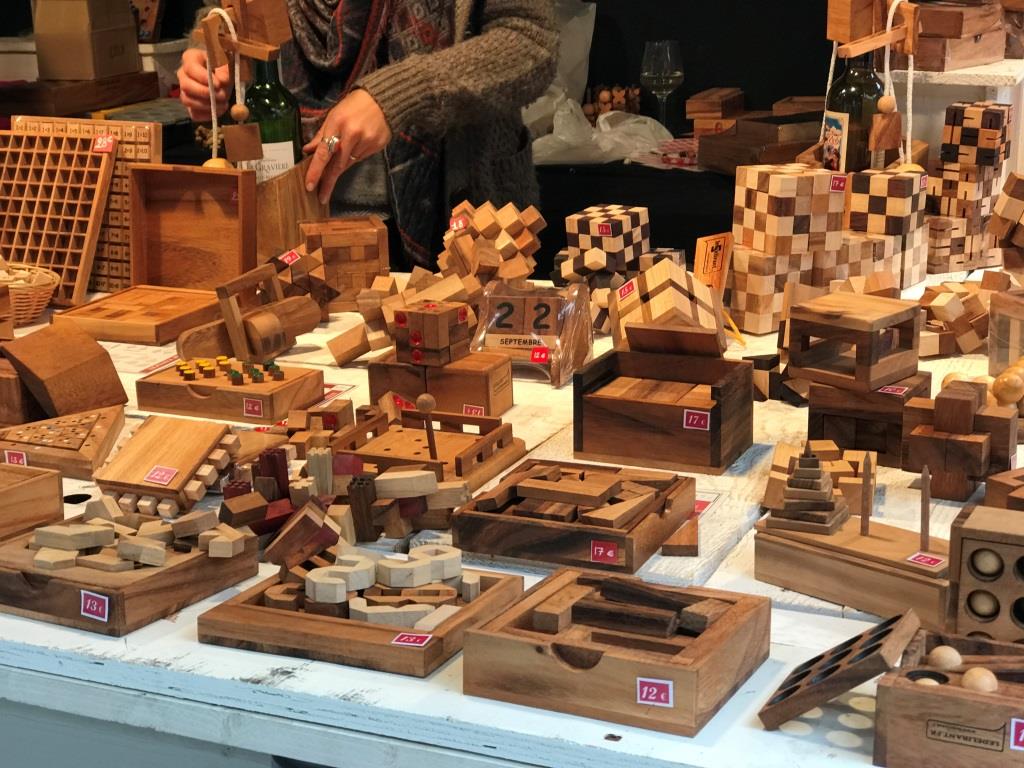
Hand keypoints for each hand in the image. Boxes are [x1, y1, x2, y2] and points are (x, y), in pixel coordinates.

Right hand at [177, 48, 229, 121]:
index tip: (218, 84)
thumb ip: (225, 69)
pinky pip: (194, 114)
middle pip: (186, 86)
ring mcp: (185, 91)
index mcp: (190, 58)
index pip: (191, 68)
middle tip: (222, 95)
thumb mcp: (227, 62)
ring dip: (206, 105)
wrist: (224, 77)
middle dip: (205, 93)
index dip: (203, 77)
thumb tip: (222, 80)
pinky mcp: (191, 105)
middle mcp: (183, 74)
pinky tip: (219, 110)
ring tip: (223, 104)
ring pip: (187, 101)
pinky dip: (207, 115)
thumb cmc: (223, 66)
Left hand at [304, 89, 391, 203]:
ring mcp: (366, 142)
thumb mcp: (334, 115)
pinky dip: (354, 157)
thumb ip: (321, 134)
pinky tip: (356, 147)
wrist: (383, 100)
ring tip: (337, 166)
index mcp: (338, 124)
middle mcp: (352, 134)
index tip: (310, 186)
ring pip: (349, 163)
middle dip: (328, 182)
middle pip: (337, 165)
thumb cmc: (354, 105)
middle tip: (322, 197)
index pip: (324, 153)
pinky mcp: (376, 146)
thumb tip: (308, 151)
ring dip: (340, 167)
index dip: (316, 171)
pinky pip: (360, 158)